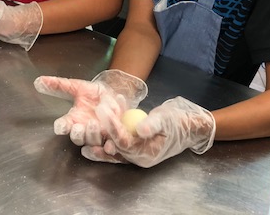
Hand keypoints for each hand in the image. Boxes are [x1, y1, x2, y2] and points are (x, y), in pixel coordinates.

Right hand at [33, 70, 147, 145]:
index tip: (60, 126)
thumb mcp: (77, 87)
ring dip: (93, 134)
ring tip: (94, 122)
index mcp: (73, 120)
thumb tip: (38, 81)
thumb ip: (58, 85)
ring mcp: (99, 136)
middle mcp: (84, 130)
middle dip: (78, 134)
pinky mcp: (113, 139)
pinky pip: (110, 147)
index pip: (62, 127)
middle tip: (79, 126)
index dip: (61, 127)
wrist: (116, 95)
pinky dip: (110, 146)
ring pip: (93, 142)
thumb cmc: (94, 93)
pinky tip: (111, 140)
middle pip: (77, 138)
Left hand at [81, 96, 214, 167]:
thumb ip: (153, 124)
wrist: (187, 126)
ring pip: (114, 148)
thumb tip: (140, 130)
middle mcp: (139, 157)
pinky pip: (118, 142)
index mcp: (147, 153)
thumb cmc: (177, 122)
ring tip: (83, 134)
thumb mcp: (166, 119)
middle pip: (115, 149)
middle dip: (101, 136)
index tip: (103, 112)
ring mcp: (136, 153)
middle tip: (87, 126)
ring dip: (100, 138)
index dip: (113, 127)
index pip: (125, 142)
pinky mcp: (134, 146)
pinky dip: (109, 133)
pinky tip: (98, 124)